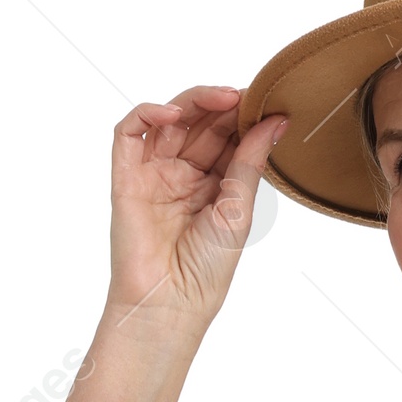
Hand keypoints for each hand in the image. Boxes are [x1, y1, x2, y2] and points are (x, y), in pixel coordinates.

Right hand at [43, 84, 287, 401]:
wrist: (169, 305)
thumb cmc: (206, 271)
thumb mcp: (239, 210)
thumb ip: (251, 161)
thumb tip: (275, 120)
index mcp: (213, 184)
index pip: (227, 136)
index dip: (244, 116)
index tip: (267, 102)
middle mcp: (182, 174)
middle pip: (201, 122)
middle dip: (224, 106)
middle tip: (247, 97)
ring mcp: (153, 173)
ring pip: (170, 119)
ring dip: (195, 101)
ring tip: (222, 99)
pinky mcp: (126, 176)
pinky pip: (129, 132)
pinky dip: (149, 113)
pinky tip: (173, 113)